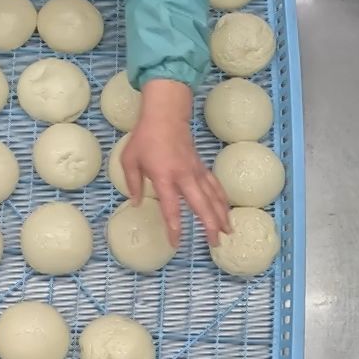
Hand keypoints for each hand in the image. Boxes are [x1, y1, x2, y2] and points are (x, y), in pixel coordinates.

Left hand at [122, 79, 230, 247]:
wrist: (165, 116)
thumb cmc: (144, 138)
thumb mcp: (129, 160)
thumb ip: (133, 184)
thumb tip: (136, 204)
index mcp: (164, 176)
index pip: (171, 207)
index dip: (174, 226)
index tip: (176, 242)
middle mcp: (183, 176)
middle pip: (201, 204)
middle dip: (210, 225)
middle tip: (215, 243)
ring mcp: (196, 171)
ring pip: (213, 196)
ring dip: (222, 214)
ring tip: (229, 232)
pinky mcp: (201, 167)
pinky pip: (215, 186)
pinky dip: (222, 200)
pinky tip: (227, 211)